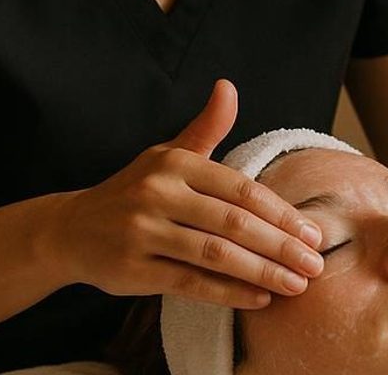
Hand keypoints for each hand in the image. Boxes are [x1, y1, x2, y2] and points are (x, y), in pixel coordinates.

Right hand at [45, 79, 324, 308]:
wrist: (72, 229)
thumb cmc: (136, 190)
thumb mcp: (168, 154)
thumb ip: (206, 127)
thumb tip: (228, 87)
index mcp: (175, 164)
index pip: (240, 189)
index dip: (281, 213)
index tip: (313, 232)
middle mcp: (158, 194)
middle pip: (233, 223)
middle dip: (280, 246)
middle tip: (315, 264)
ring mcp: (143, 232)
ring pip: (214, 255)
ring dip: (261, 272)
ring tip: (296, 285)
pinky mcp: (133, 270)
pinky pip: (190, 283)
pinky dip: (228, 293)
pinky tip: (259, 299)